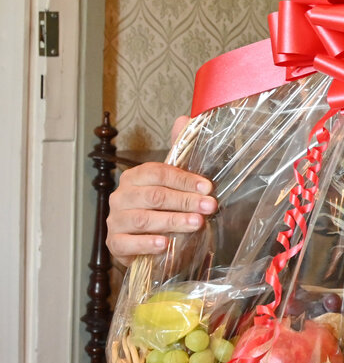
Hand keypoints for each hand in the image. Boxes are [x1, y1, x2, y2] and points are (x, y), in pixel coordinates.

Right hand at [107, 116, 214, 263]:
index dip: (184, 180)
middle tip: (209, 207)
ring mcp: (115, 220)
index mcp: (135, 178)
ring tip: (196, 224)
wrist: (144, 244)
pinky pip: (128, 243)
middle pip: (154, 196)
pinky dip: (147, 243)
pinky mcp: (114, 244)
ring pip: (143, 219)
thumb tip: (185, 118)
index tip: (207, 188)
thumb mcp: (171, 183)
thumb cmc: (160, 210)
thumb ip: (178, 154)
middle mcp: (121, 197)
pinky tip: (164, 244)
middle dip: (185, 201)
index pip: (158, 173)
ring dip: (172, 221)